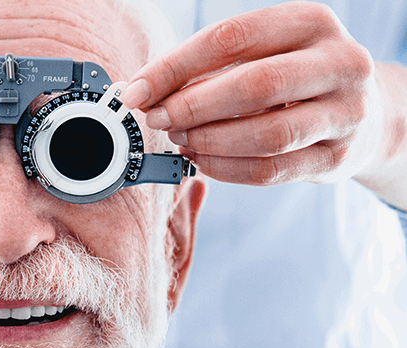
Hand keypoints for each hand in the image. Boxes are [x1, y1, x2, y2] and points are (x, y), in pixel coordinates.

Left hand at [122, 2, 382, 189]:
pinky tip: (201, 161)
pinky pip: (271, 170)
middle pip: (254, 86)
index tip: (136, 91)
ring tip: (179, 140)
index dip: (174, 68)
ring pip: (267, 134)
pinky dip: (226, 169)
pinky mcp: (337, 158)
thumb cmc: (293, 79)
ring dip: (210, 141)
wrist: (365, 113)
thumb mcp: (262, 55)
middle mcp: (339, 63)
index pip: (230, 39)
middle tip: (157, 120)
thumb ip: (208, 68)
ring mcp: (346, 113)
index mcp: (311, 22)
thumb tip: (142, 92)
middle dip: (192, 107)